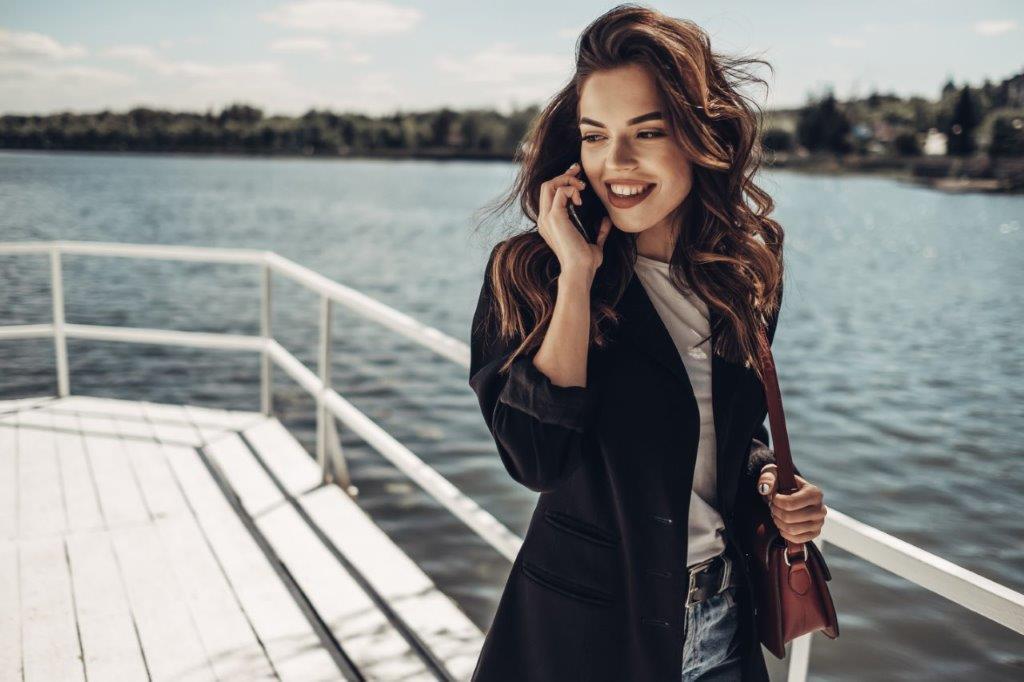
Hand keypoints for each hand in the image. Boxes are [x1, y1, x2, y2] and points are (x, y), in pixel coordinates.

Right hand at [537, 162, 612, 278]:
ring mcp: (547, 218)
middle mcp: (544, 219)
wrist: (579, 271)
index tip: (577, 177)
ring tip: (582, 186)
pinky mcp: (555, 217)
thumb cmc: (585, 262)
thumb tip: (606, 221)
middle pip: (546, 185)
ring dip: (567, 180)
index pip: (549, 195)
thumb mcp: (594, 243)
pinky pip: (561, 191)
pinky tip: (582, 199)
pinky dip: (572, 189)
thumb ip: (599, 232)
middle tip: (578, 170)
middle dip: (563, 174)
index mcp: (549, 224)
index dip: (562, 181)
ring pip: (549, 184)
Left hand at [756, 464, 826, 542]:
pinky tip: (782, 523)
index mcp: (814, 492)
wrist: (790, 493)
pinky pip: (797, 539)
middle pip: (790, 517)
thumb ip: (768, 478)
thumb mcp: (773, 474)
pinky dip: (785, 533)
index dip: (776, 502)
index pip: (790, 503)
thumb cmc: (781, 483)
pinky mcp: (815, 533)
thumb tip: (766, 489)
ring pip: (792, 529)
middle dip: (775, 512)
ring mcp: (819, 522)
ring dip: (778, 522)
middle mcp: (820, 508)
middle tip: (772, 506)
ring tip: (776, 514)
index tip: (773, 497)